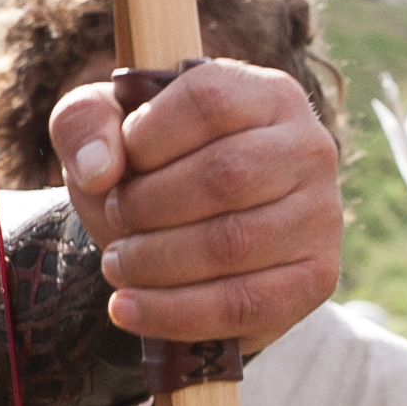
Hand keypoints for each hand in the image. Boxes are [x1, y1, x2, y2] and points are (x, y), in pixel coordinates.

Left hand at [46, 60, 342, 351]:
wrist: (189, 234)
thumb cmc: (152, 168)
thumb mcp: (106, 128)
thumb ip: (85, 122)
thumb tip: (100, 169)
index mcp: (265, 93)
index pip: (208, 100)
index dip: (147, 138)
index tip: (118, 166)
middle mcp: (308, 146)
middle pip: (222, 175)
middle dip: (145, 207)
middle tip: (113, 219)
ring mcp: (321, 214)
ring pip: (232, 244)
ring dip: (153, 262)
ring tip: (116, 263)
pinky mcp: (317, 277)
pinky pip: (243, 304)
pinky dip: (172, 312)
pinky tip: (126, 309)